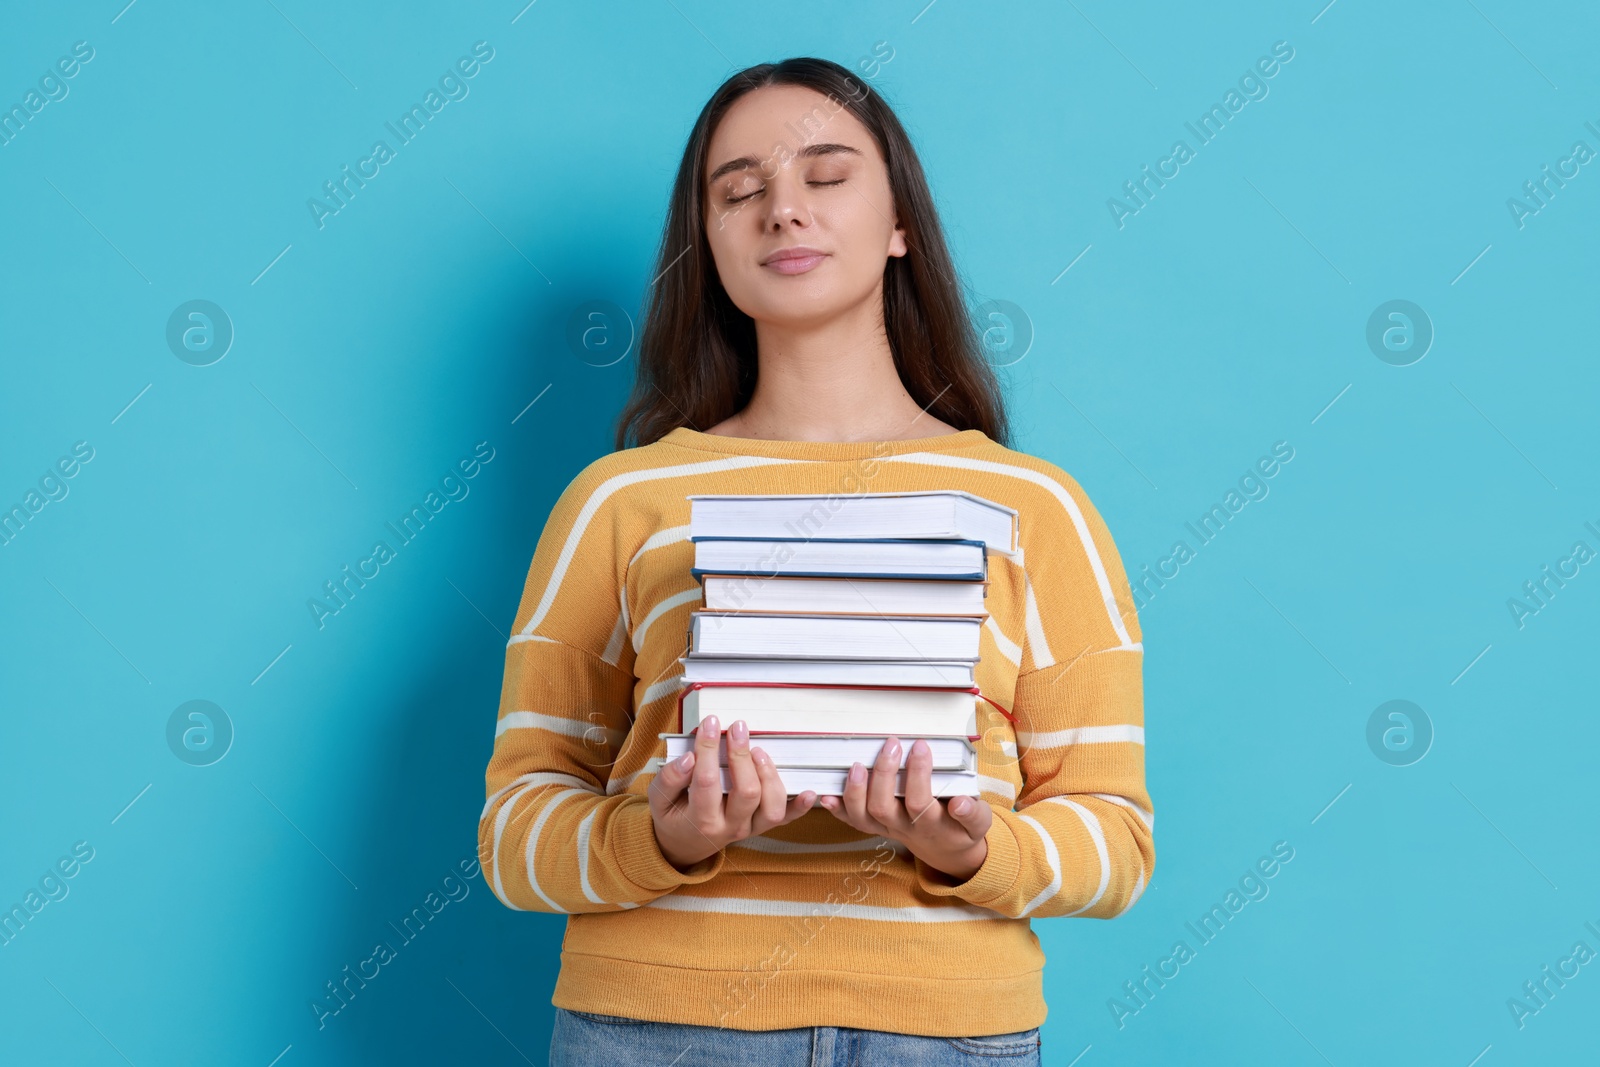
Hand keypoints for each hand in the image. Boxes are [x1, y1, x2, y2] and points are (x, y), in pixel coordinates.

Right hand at [648, 715, 816, 869]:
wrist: (683, 845)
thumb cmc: (672, 816)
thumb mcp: (658, 800)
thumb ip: (670, 779)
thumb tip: (689, 757)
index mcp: (701, 820)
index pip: (707, 781)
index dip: (709, 748)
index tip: (710, 723)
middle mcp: (729, 827)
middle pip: (746, 792)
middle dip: (742, 756)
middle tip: (737, 728)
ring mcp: (749, 828)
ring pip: (771, 807)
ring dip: (769, 775)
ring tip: (757, 750)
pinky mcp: (761, 826)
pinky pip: (785, 819)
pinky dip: (800, 807)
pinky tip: (810, 792)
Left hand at [817, 736, 991, 881]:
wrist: (947, 849)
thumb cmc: (962, 828)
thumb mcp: (979, 824)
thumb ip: (972, 813)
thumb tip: (961, 803)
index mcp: (931, 824)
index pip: (919, 800)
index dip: (918, 773)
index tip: (921, 746)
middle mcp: (904, 828)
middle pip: (883, 806)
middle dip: (883, 773)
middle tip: (891, 744)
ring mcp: (886, 828)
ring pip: (862, 815)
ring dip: (855, 790)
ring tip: (857, 763)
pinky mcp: (874, 826)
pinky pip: (852, 821)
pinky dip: (837, 808)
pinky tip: (827, 794)